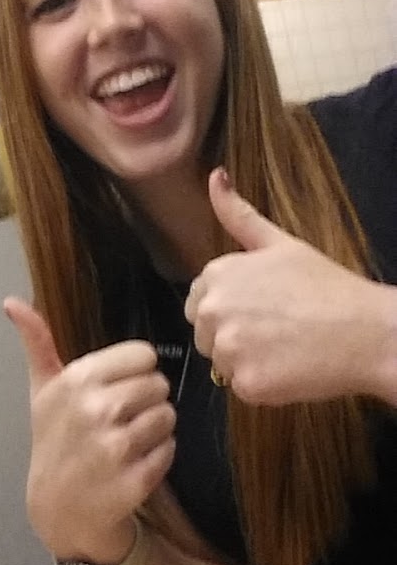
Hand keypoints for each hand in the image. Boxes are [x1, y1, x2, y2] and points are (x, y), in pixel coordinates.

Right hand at [4, 297, 175, 561]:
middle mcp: (96, 410)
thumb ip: (37, 343)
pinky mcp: (135, 480)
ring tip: (129, 442)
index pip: (144, 355)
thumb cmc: (54, 442)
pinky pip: (170, 451)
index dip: (136, 372)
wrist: (59, 510)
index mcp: (77, 381)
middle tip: (122, 420)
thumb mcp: (42, 391)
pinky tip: (134, 464)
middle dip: (147, 401)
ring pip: (168, 416)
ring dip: (156, 430)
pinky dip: (159, 458)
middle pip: (159, 384)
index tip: (117, 389)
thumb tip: (11, 301)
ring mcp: (115, 447)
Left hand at [184, 167, 389, 404]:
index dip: (231, 308)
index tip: (264, 308)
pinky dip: (263, 384)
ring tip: (286, 346)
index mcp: (217, 275)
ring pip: (221, 363)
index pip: (199, 303)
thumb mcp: (281, 243)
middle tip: (277, 329)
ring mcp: (228, 348)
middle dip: (232, 335)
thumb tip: (215, 175)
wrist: (366, 331)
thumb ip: (239, 215)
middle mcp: (214, 309)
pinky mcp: (245, 383)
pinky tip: (290, 368)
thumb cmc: (327, 287)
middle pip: (205, 335)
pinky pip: (241, 388)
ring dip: (246, 361)